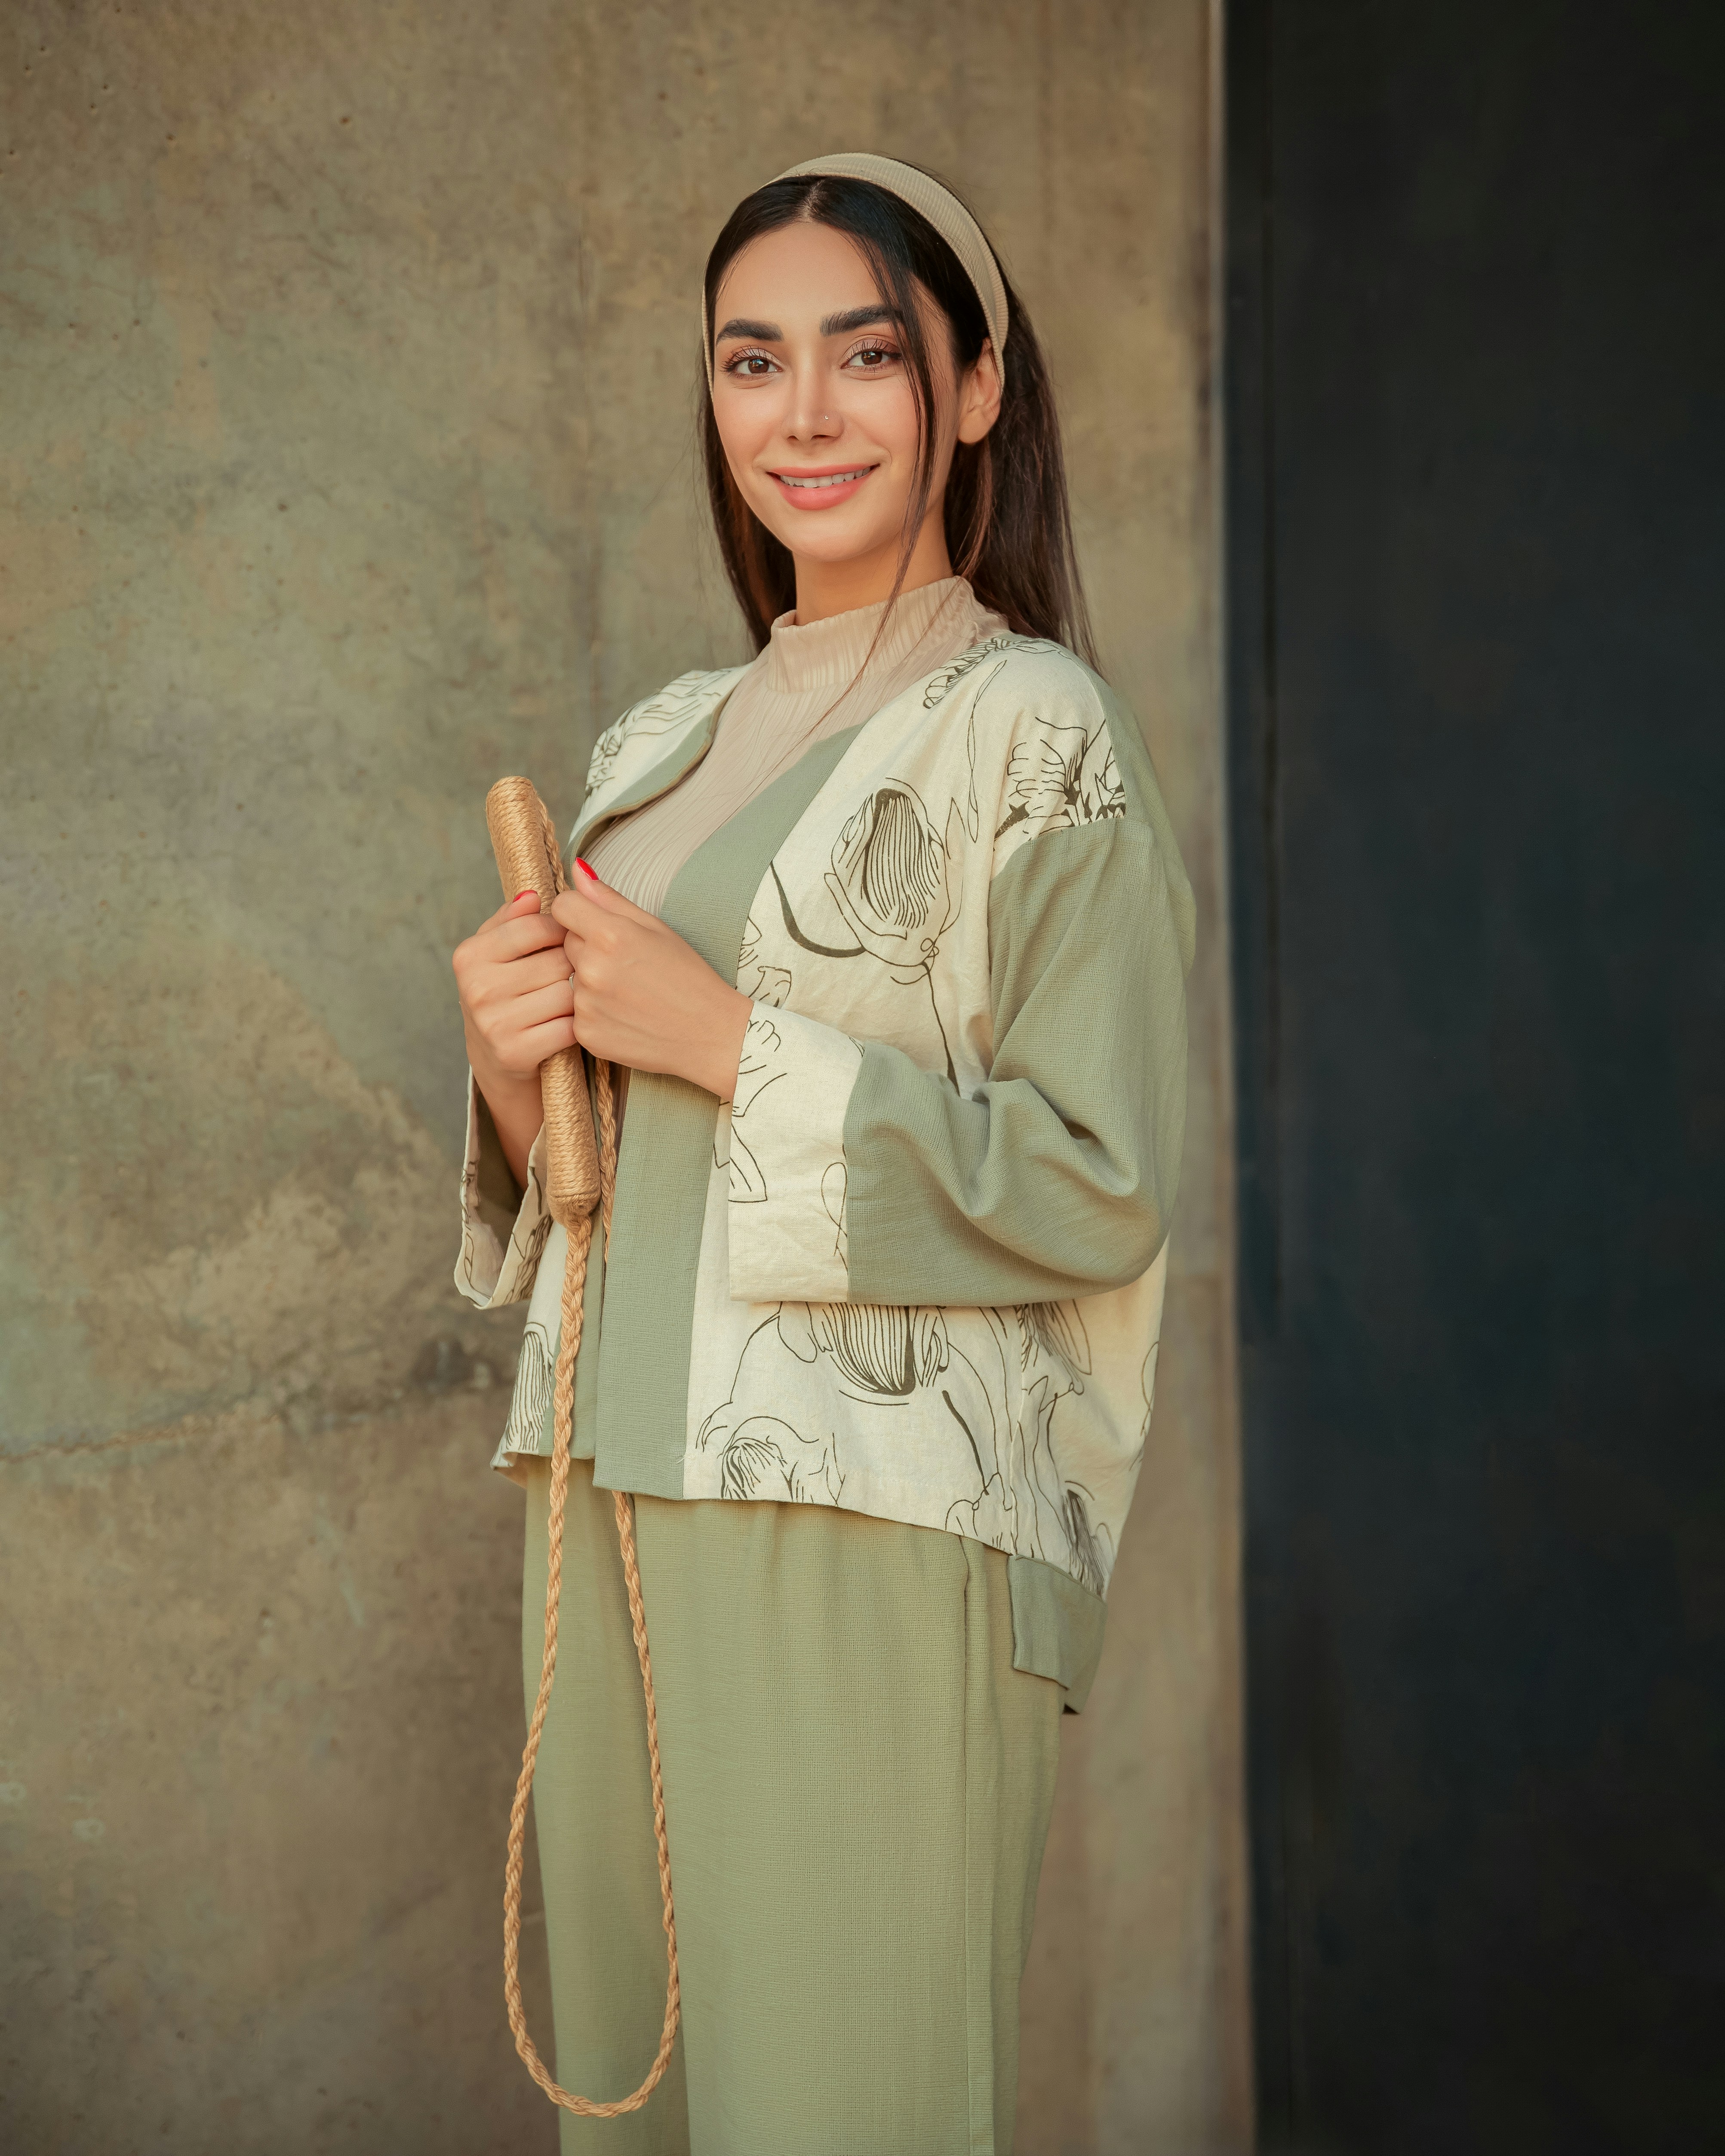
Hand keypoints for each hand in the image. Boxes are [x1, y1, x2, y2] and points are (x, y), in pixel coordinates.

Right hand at [452, 889, 572, 1182]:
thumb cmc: (507, 993)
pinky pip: (569, 1027)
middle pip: (558, 960)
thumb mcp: (500, 953)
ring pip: (567, 993)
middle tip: (569, 978)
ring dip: (578, 998)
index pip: (538, 926)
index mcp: (469, 955)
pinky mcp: (514, 1052)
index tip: (562, 943)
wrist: (497, 1059)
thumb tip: (533, 895)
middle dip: (572, 967)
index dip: (561, 933)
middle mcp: (476, 988)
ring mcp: (493, 1022)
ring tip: (570, 1001)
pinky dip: (577, 1027)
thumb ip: (515, 919)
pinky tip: (569, 1025)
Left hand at [551, 861, 751, 1100]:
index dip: (579, 911)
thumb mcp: (657, 928)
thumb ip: (611, 899)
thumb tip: (578, 871)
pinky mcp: (585, 1033)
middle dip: (588, 946)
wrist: (710, 1034)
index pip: (563, 906)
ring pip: (570, 977)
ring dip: (590, 980)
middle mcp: (593, 969)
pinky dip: (594, 1011)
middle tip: (626, 963)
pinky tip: (624, 1014)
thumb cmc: (689, 977)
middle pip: (566, 941)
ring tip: (628, 992)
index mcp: (611, 934)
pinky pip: (576, 1011)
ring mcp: (587, 1004)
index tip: (595, 922)